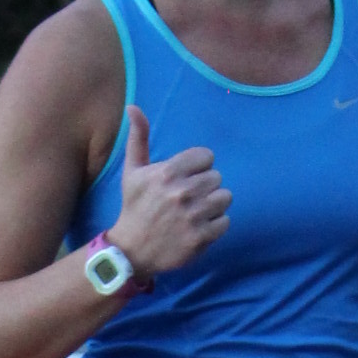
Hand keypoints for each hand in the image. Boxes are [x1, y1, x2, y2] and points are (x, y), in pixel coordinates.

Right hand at [114, 105, 229, 278]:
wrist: (132, 250)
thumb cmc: (134, 207)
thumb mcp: (132, 171)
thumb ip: (138, 138)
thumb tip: (133, 107)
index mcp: (167, 173)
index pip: (206, 157)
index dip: (198, 167)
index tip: (186, 178)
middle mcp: (181, 193)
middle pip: (217, 177)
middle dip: (205, 187)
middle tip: (188, 199)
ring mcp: (193, 216)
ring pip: (225, 198)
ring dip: (213, 205)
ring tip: (196, 212)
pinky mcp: (201, 238)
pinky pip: (225, 221)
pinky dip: (216, 225)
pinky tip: (198, 227)